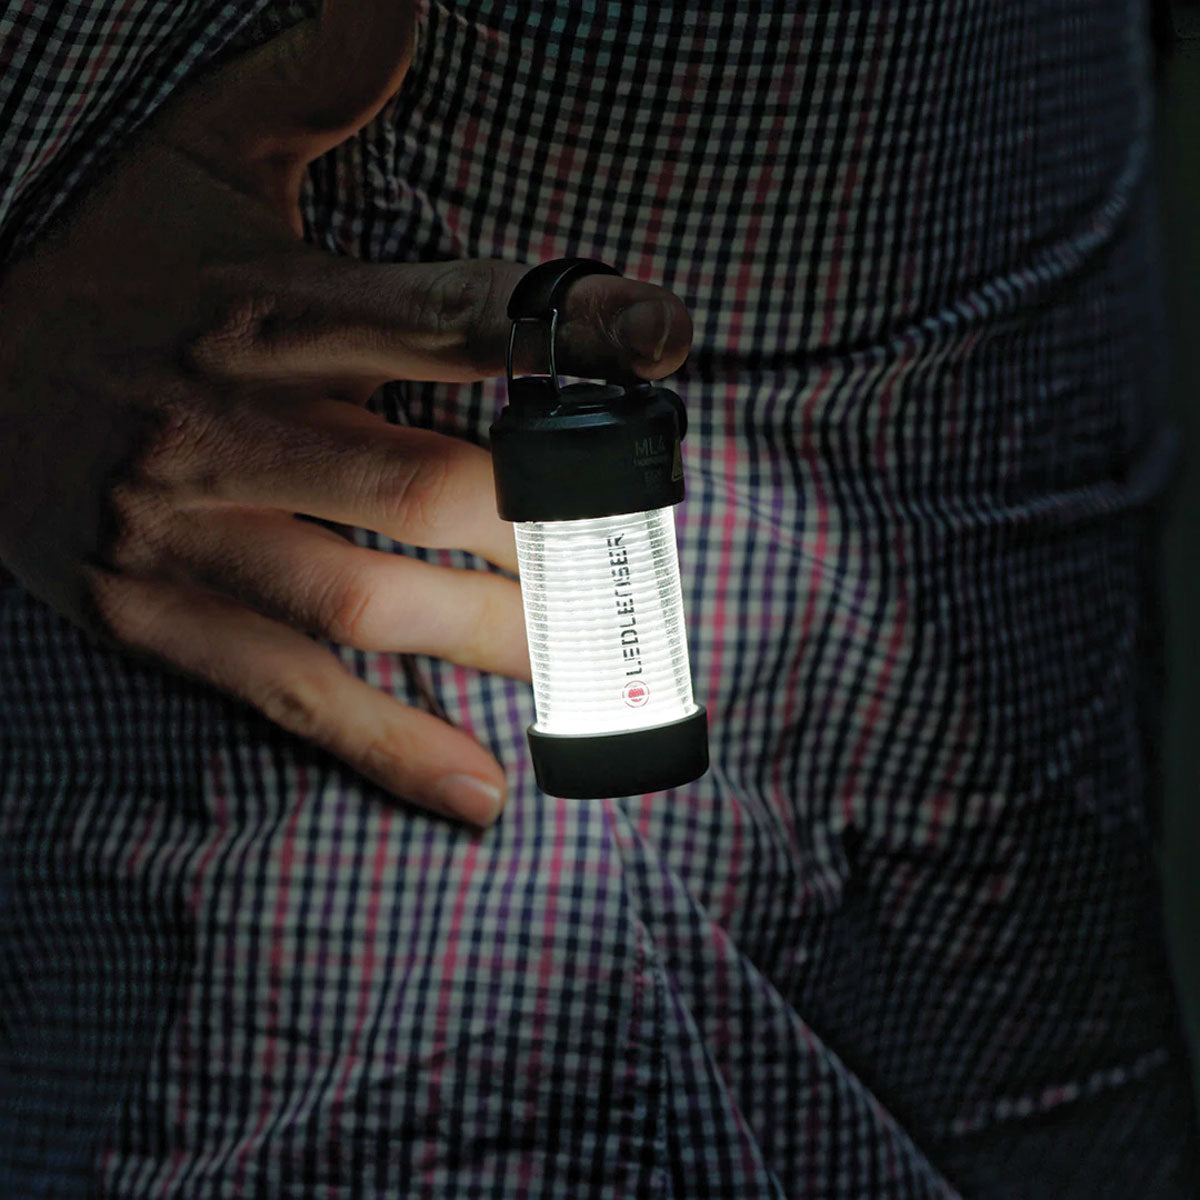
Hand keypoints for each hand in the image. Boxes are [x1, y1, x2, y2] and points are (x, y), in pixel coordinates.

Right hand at [0, 0, 691, 825]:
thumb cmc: (107, 273)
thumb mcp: (197, 161)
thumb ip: (313, 79)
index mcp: (261, 306)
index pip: (444, 313)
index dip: (564, 327)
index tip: (668, 342)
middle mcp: (225, 421)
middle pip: (427, 481)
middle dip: (554, 519)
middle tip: (656, 545)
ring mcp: (184, 533)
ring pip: (367, 596)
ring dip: (496, 637)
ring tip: (606, 667)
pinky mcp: (150, 620)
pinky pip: (286, 697)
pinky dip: (388, 750)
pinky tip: (484, 794)